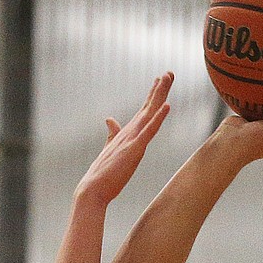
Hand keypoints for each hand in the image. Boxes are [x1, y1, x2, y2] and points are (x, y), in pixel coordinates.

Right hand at [74, 72, 172, 206]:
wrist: (93, 190)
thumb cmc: (102, 175)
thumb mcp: (111, 149)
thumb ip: (112, 134)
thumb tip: (110, 120)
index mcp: (127, 134)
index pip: (144, 111)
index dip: (152, 96)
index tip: (160, 80)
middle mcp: (130, 132)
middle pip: (148, 107)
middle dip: (159, 89)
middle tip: (169, 72)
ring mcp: (132, 140)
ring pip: (150, 113)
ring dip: (160, 95)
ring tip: (168, 78)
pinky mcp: (134, 149)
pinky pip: (149, 131)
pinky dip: (158, 118)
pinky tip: (167, 106)